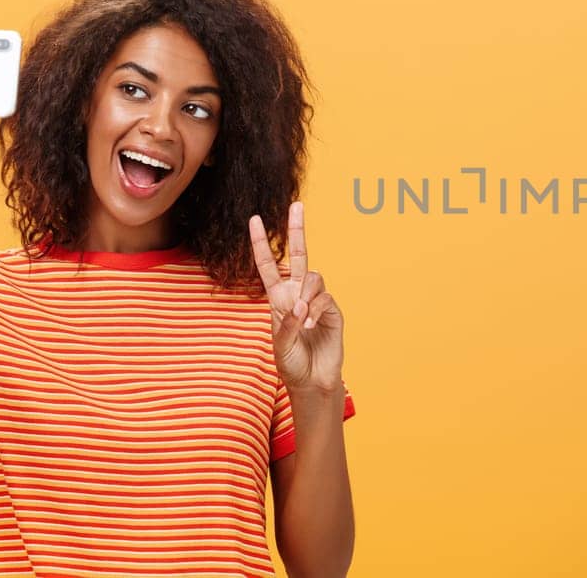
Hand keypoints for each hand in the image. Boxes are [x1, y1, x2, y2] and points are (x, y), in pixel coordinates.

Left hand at [250, 201, 343, 394]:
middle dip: (297, 229)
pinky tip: (311, 324)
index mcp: (278, 299)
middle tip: (297, 205)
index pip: (267, 266)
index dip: (259, 244)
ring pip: (314, 277)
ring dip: (307, 295)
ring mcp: (316, 301)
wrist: (312, 381)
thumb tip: (301, 304)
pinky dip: (316, 309)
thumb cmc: (291, 364)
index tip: (253, 220)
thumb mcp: (278, 345)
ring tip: (303, 320)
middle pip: (299, 255)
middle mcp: (297, 294)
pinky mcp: (332, 310)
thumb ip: (286, 324)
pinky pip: (325, 298)